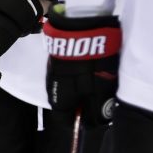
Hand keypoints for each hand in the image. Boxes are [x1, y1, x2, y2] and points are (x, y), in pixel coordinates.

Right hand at [44, 8, 119, 124]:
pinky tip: (91, 66)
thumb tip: (97, 121)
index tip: (96, 114)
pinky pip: (68, 73)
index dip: (82, 121)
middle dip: (83, 103)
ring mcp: (53, 71)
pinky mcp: (57, 58)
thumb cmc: (90, 67)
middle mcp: (52, 88)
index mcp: (59, 101)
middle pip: (67, 104)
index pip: (66, 121)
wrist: (80, 30)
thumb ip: (97, 111)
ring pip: (67, 87)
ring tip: (98, 79)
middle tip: (100, 95)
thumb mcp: (100, 93)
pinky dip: (79, 74)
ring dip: (81, 87)